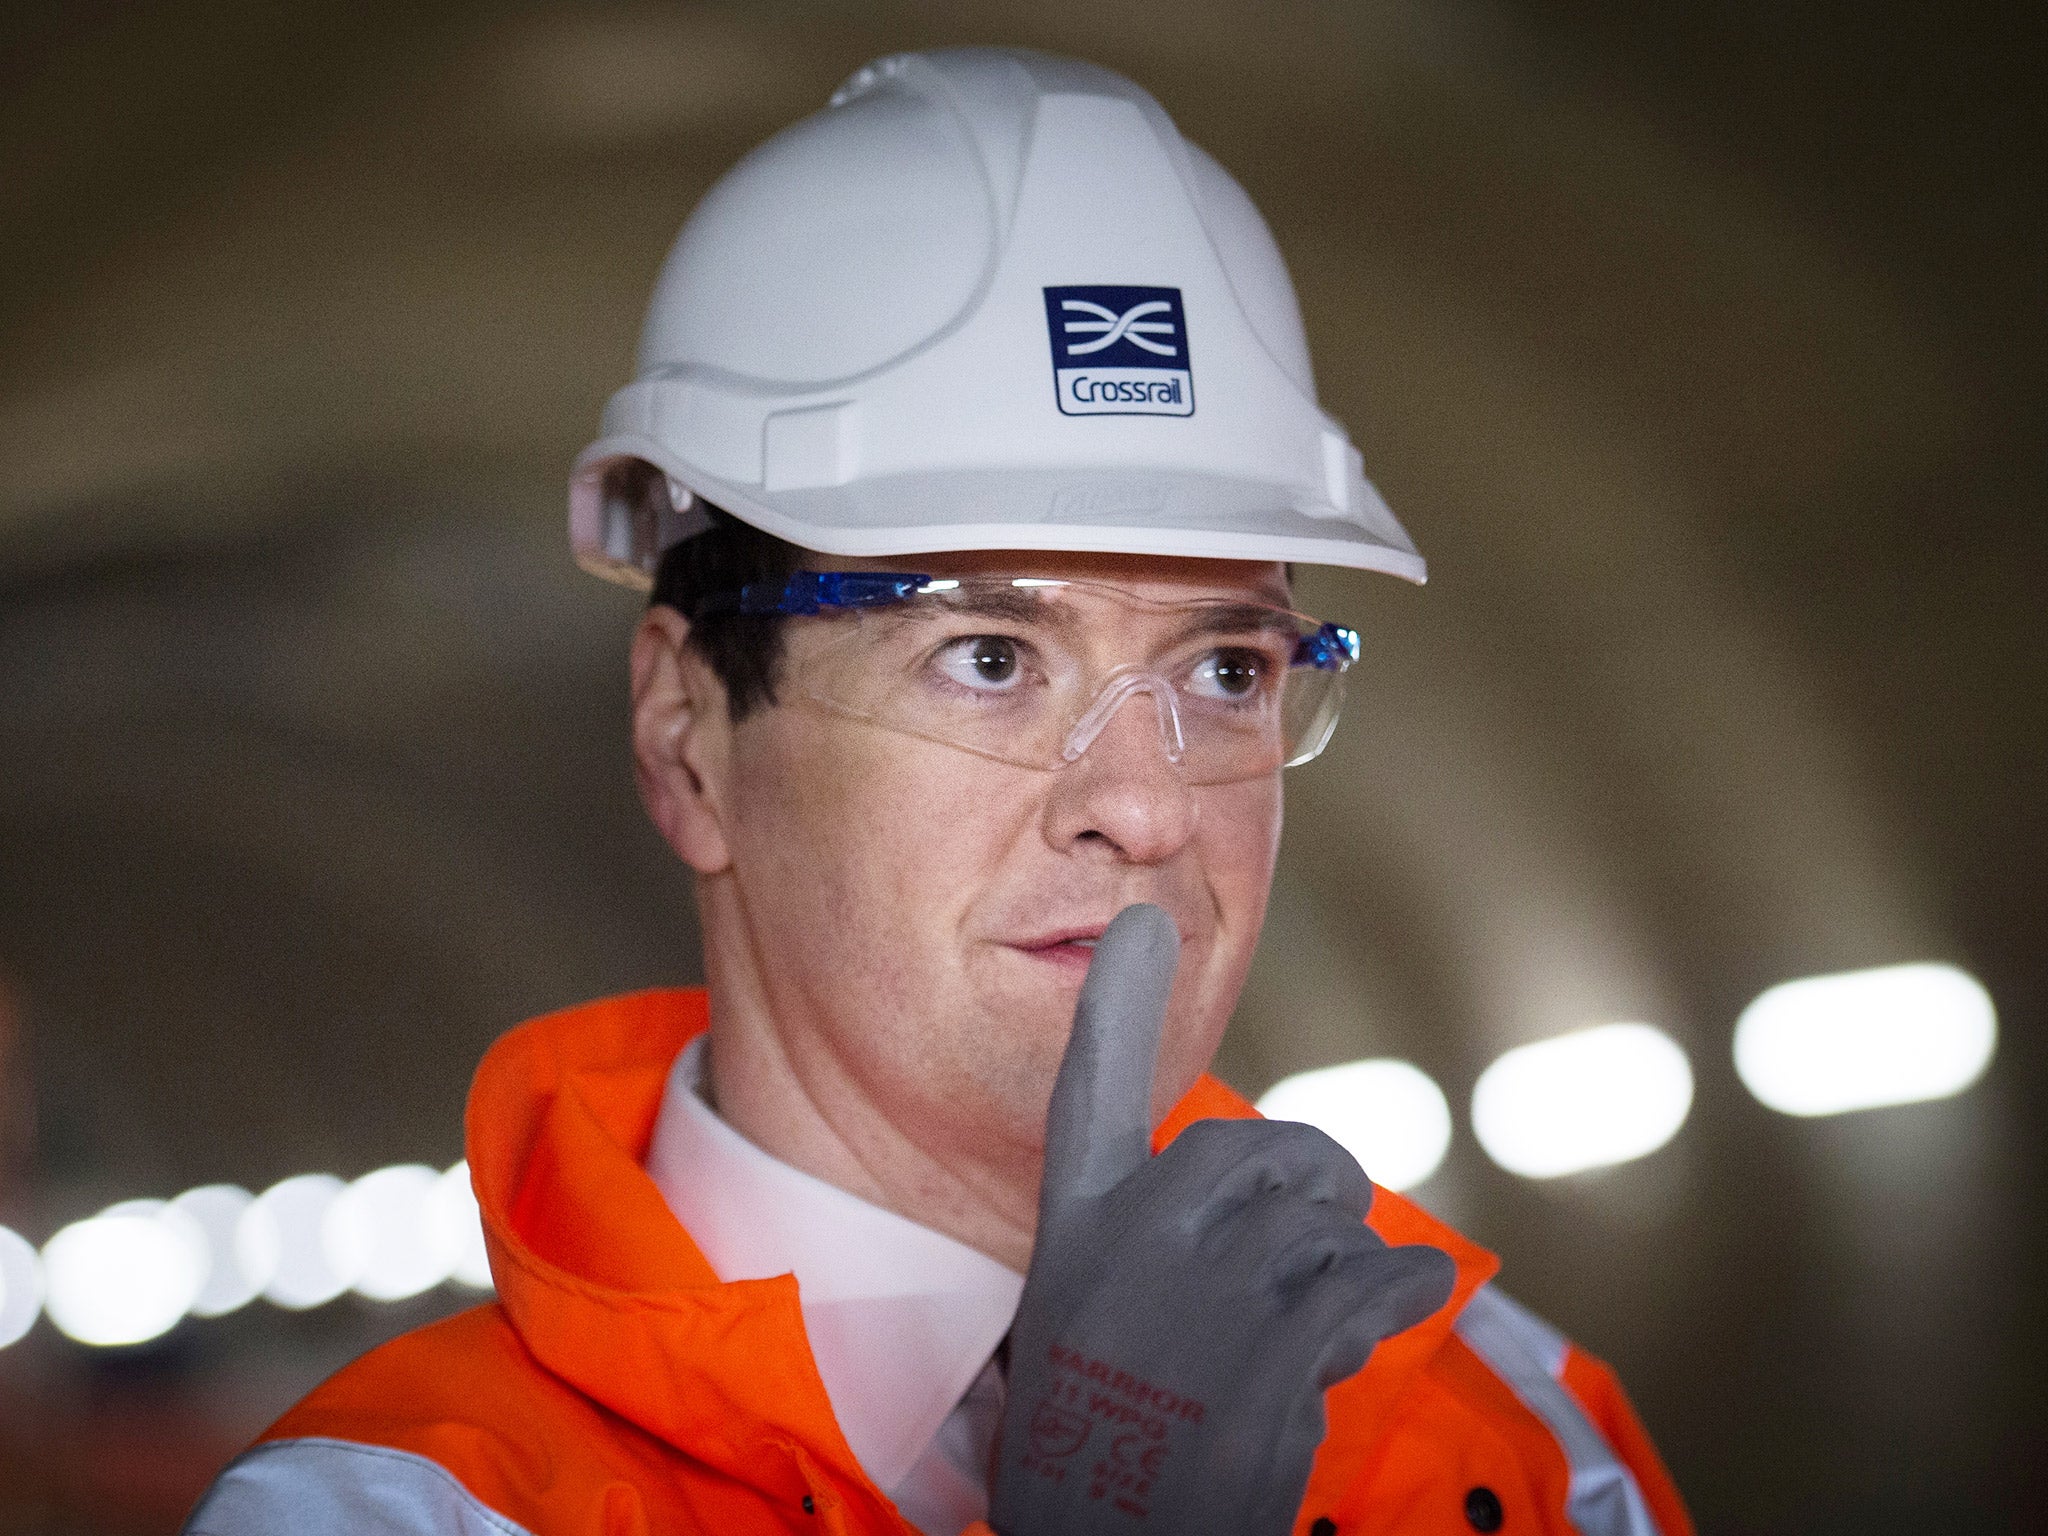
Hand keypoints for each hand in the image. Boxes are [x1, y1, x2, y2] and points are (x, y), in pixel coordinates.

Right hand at [989, 904, 1455, 1535]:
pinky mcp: (1271, 1358)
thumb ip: (1155, 1254)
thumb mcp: (1087, 1335)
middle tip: (1322, 1231)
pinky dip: (1401, 1287)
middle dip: (1309, 1181)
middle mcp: (1133, 1251)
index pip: (1088, 1096)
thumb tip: (1278, 1214)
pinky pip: (1368, 1280)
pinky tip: (1403, 1302)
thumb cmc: (1107, 1457)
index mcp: (1077, 1237)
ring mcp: (1200, 1301)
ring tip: (1328, 1322)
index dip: (1118, 1005)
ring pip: (1321, 1221)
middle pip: (1253, 1147)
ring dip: (1347, 1264)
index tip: (1141, 923)